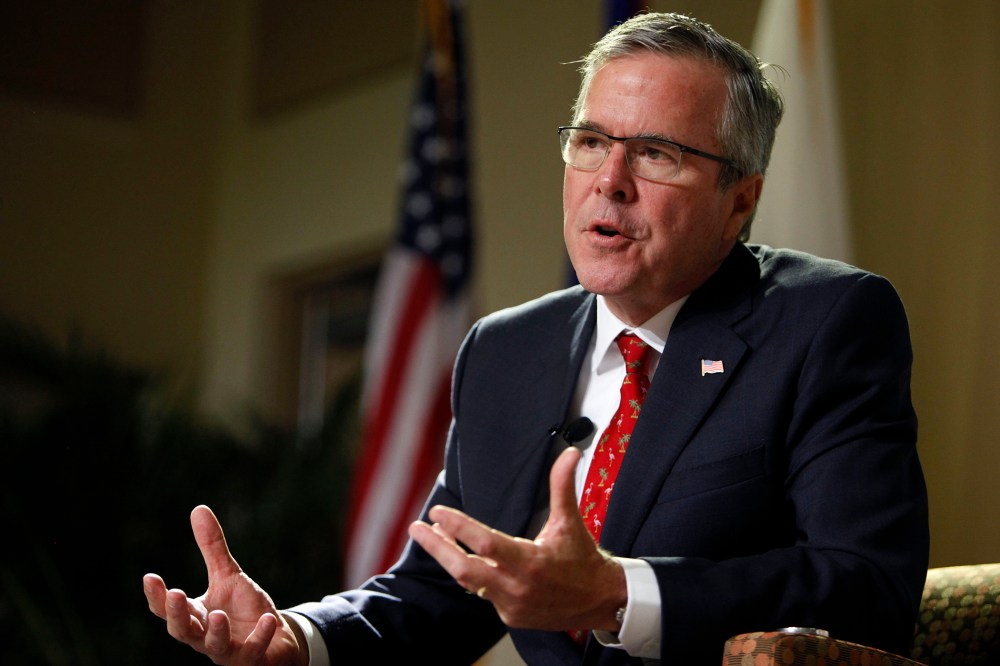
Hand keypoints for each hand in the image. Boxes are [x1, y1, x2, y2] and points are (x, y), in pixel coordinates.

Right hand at [143, 505, 305, 665]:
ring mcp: (227, 650)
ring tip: (218, 616)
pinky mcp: (251, 658)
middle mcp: (205, 636)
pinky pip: (254, 650)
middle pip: (183, 630)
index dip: (157, 595)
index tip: (150, 577)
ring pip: (214, 646)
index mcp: (195, 615)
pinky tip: (269, 619)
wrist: (274, 638)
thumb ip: (212, 547)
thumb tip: (198, 509)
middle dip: (177, 615)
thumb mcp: (227, 575)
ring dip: (215, 632)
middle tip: (175, 594)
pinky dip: (260, 636)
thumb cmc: (242, 609)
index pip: (169, 608)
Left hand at [408, 447, 626, 631]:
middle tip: (417, 528)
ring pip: (468, 581)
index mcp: (531, 562)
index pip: (484, 543)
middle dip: (436, 547)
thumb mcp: (570, 521)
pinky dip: (469, 573)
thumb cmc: (582, 558)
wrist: (600, 600)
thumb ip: (562, 485)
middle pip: (463, 568)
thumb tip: (568, 453)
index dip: (458, 527)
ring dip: (448, 557)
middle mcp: (517, 586)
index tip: (437, 512)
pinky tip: (460, 556)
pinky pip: (481, 592)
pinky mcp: (509, 616)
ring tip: (432, 536)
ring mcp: (511, 605)